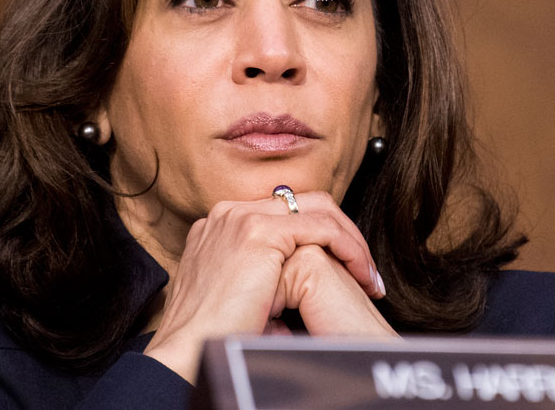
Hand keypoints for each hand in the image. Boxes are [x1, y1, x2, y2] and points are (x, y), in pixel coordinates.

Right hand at [143, 191, 389, 382]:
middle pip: (302, 203)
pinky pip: (323, 228)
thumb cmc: (212, 337)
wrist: (186, 351)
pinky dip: (350, 249)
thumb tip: (291, 302)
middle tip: (363, 270)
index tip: (345, 271)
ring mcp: (241, 218)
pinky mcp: (258, 232)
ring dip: (350, 241)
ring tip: (368, 275)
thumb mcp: (238, 298)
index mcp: (222, 226)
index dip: (320, 237)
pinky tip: (361, 275)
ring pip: (318, 209)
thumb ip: (261, 284)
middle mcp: (229, 214)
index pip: (285, 212)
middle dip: (340, 232)